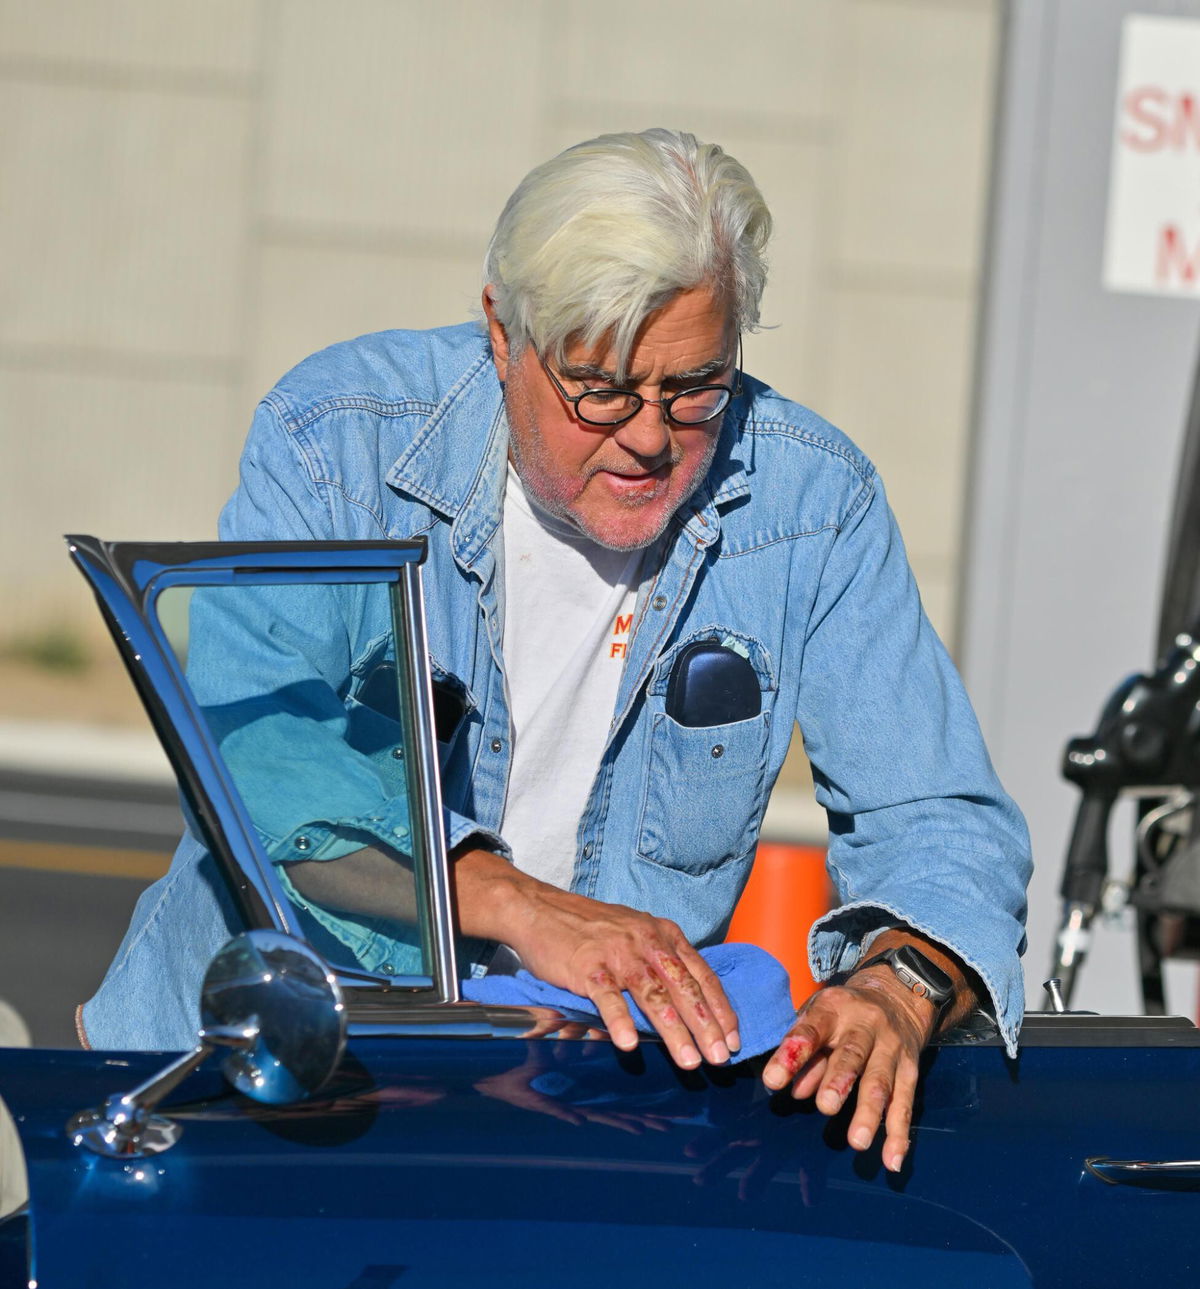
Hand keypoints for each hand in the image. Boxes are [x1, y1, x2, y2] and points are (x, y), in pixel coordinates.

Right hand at [452, 848, 739, 1069]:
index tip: (735, 1039)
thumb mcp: (635, 933)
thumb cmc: (590, 928)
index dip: (720, 1008)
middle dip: (706, 1026)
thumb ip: (661, 959)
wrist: (540, 908)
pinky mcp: (587, 966)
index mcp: (663, 934)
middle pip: (684, 988)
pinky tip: (630, 1045)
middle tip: (721, 1058)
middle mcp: (646, 941)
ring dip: (674, 1030)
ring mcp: (617, 953)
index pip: (702, 974)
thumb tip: (690, 998)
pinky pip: (608, 997)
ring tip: (688, 1061)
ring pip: (653, 995)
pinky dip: (621, 1021)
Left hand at [761, 930, 974, 1173]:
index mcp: (833, 1008)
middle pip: (853, 1053)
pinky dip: (899, 1134)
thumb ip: (806, 1053)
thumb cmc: (843, 1013)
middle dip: (839, 1080)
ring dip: (869, 1113)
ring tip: (856, 1141)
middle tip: (825, 1107)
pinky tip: (892, 1159)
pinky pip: (905, 1104)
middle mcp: (865, 1025)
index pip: (810, 1030)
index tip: (772, 1080)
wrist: (898, 994)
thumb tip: (796, 1092)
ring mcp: (891, 1048)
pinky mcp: (911, 1070)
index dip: (792, 1054)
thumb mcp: (819, 1018)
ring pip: (881, 1081)